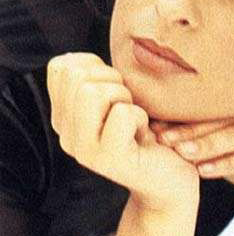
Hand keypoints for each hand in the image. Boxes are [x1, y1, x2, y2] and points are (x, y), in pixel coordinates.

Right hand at [47, 52, 199, 212]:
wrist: (168, 178)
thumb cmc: (148, 129)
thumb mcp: (118, 97)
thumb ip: (95, 79)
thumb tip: (76, 58)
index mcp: (65, 116)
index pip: (61, 66)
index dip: (95, 66)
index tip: (114, 89)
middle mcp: (66, 134)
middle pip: (77, 76)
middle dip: (113, 81)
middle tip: (128, 106)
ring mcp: (84, 150)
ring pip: (93, 92)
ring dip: (125, 97)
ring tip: (134, 120)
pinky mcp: (108, 159)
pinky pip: (122, 113)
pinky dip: (141, 116)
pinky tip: (143, 136)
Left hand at [151, 93, 233, 222]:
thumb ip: (210, 132)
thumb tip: (162, 126)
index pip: (220, 103)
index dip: (189, 114)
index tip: (159, 124)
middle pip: (230, 115)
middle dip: (194, 127)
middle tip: (164, 137)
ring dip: (209, 143)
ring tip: (182, 152)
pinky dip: (229, 163)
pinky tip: (205, 171)